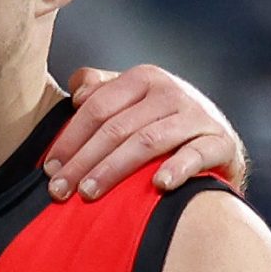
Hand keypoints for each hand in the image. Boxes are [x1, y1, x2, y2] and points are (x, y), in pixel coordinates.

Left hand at [43, 66, 245, 201]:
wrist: (218, 142)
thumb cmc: (163, 123)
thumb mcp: (133, 101)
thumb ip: (103, 91)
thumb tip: (77, 90)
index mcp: (144, 78)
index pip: (97, 108)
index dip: (69, 138)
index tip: (49, 168)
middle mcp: (170, 92)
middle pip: (117, 128)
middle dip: (83, 161)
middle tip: (59, 190)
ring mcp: (197, 116)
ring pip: (147, 141)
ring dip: (114, 169)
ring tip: (89, 193)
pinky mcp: (220, 142)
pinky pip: (196, 155)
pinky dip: (177, 168)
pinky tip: (159, 184)